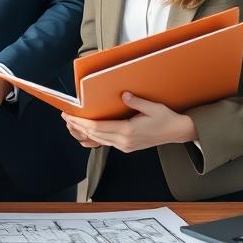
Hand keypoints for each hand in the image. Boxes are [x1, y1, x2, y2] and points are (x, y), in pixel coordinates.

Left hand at [61, 92, 196, 152]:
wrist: (177, 132)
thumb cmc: (166, 119)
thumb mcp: (153, 107)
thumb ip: (137, 102)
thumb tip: (124, 94)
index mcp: (128, 131)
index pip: (98, 128)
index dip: (81, 122)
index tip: (70, 116)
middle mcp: (124, 141)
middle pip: (94, 135)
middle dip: (78, 126)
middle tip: (66, 117)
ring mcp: (125, 146)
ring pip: (98, 140)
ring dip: (83, 132)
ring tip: (72, 123)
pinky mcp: (126, 147)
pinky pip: (105, 143)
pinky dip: (93, 138)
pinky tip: (86, 132)